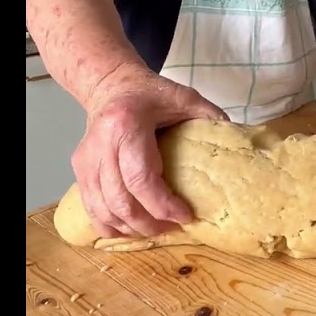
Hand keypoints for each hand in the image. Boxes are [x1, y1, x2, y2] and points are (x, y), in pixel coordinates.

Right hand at [71, 62, 226, 238]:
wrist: (110, 85)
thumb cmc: (149, 93)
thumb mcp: (184, 97)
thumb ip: (209, 116)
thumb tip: (236, 142)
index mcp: (126, 125)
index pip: (141, 177)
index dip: (162, 205)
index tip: (185, 216)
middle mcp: (100, 144)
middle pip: (121, 200)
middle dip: (149, 223)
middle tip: (173, 228)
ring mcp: (86, 159)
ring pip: (103, 209)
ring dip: (130, 228)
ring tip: (156, 230)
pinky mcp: (80, 170)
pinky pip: (92, 208)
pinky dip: (110, 225)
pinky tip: (131, 230)